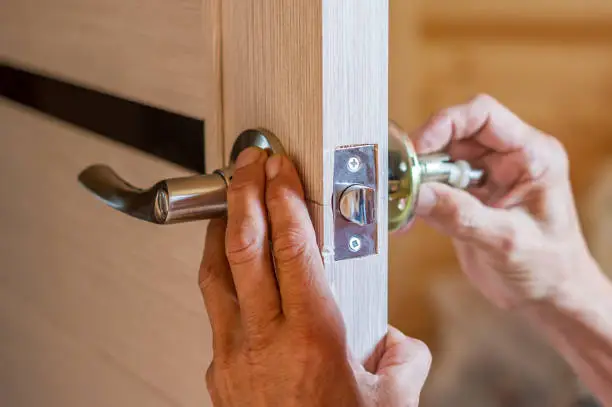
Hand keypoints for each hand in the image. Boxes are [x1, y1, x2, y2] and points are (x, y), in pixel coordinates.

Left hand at [199, 148, 430, 406]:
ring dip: (221, 230)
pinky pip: (215, 311)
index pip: (292, 249)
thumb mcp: (392, 402)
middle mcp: (265, 341)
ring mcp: (232, 357)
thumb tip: (396, 343)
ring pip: (216, 275)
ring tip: (230, 201)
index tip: (279, 168)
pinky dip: (221, 277)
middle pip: (244, 249)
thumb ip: (403, 359)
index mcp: (313, 338)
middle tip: (246, 163)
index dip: (284, 200)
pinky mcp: (218, 373)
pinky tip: (233, 268)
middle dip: (243, 195)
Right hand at [412, 94, 595, 309]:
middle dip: (424, 156)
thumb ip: (461, 215)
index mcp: (532, 155)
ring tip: (400, 200)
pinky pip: (434, 187)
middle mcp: (507, 160)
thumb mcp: (506, 241)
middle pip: (454, 136)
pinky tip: (404, 217)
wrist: (549, 299)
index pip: (483, 115)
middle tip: (401, 179)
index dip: (445, 124)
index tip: (417, 149)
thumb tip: (416, 193)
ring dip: (416, 179)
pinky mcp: (467, 199)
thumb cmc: (548, 269)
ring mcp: (485, 179)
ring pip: (439, 161)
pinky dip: (416, 199)